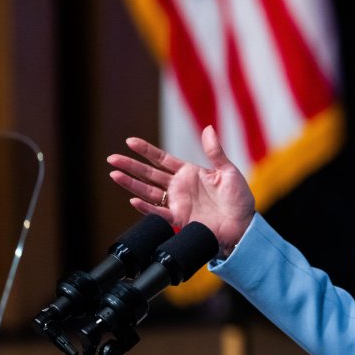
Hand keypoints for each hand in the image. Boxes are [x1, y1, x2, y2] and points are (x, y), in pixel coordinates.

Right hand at [107, 125, 255, 253]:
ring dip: (131, 184)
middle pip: (149, 174)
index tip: (130, 141)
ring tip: (114, 174)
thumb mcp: (228, 172)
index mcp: (190, 173)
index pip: (162, 159)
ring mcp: (177, 203)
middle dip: (130, 166)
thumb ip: (215, 152)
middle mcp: (179, 187)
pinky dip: (146, 207)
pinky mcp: (179, 219)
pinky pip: (158, 213)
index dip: (146, 151)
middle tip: (112, 158)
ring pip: (148, 192)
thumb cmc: (239, 199)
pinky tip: (134, 199)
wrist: (243, 225)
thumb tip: (208, 128)